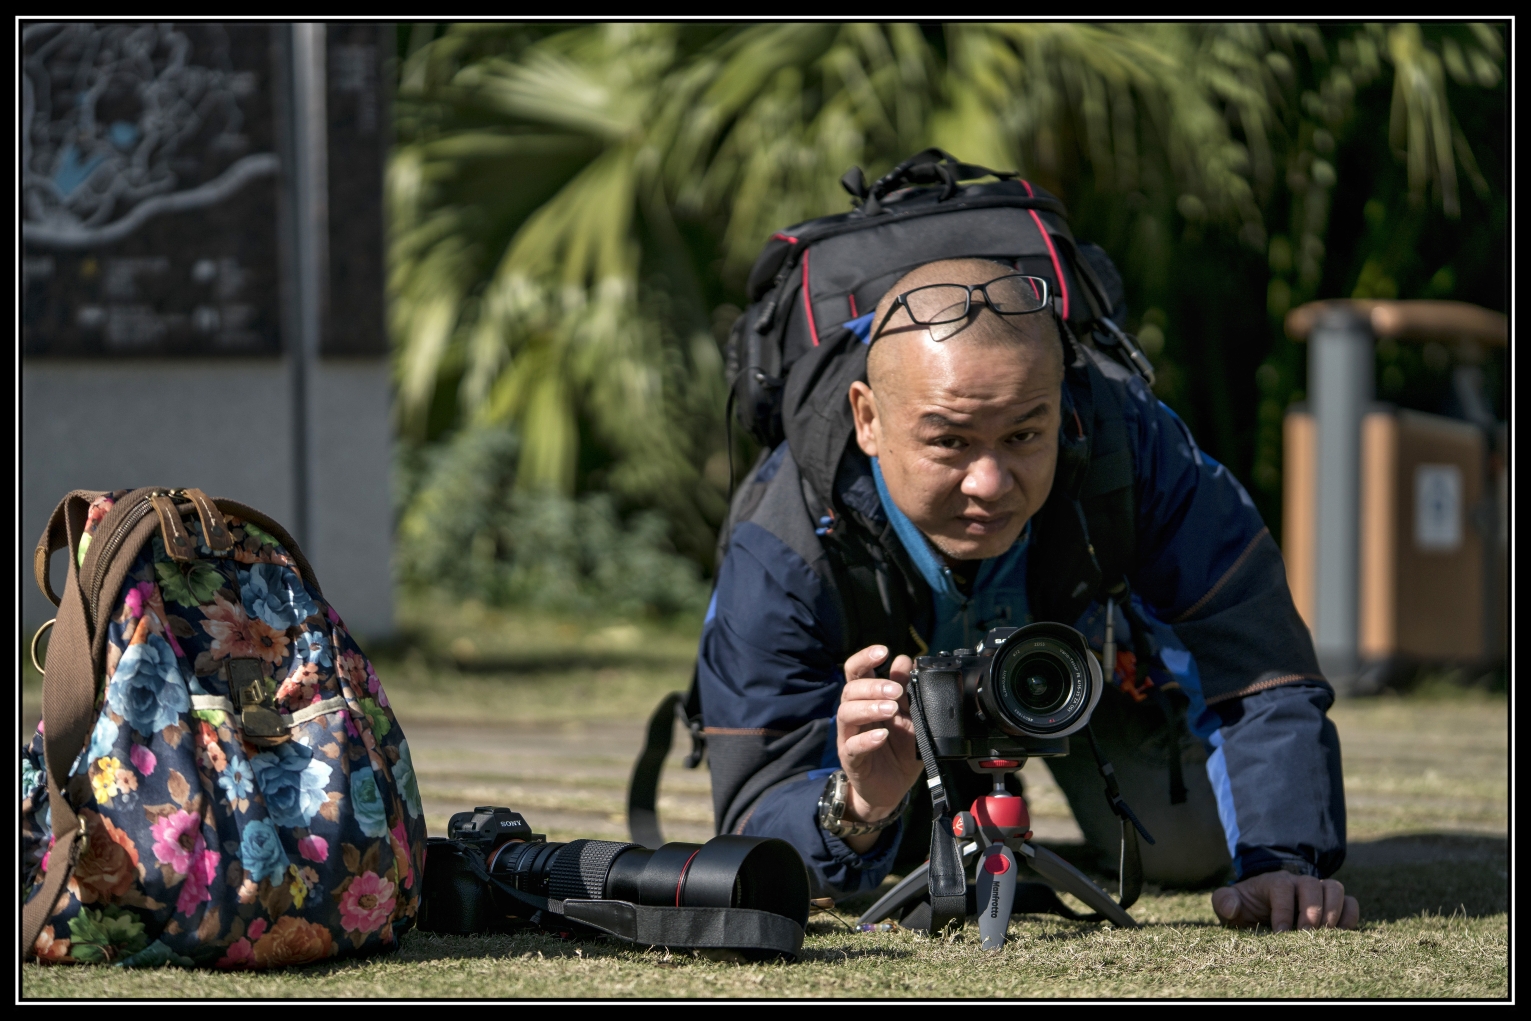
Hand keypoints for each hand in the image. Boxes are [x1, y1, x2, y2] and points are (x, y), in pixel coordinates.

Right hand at [836, 645, 923, 852]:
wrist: (892, 789)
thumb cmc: (898, 751)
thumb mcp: (909, 718)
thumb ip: (906, 691)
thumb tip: (904, 660)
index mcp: (867, 700)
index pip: (857, 672)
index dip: (865, 658)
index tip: (883, 651)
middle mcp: (854, 715)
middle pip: (850, 690)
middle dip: (873, 685)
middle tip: (895, 690)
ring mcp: (849, 737)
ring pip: (846, 713)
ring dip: (869, 707)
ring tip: (891, 710)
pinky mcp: (851, 760)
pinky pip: (852, 746)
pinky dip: (866, 739)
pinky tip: (881, 735)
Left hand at [1212, 870, 1359, 931]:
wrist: (1262, 905)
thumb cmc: (1246, 906)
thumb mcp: (1229, 904)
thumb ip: (1224, 902)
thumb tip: (1233, 907)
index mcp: (1273, 882)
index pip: (1282, 888)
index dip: (1284, 910)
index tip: (1280, 933)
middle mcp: (1298, 882)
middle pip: (1312, 885)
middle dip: (1311, 912)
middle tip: (1305, 935)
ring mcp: (1318, 890)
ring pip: (1335, 889)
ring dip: (1333, 912)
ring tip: (1324, 934)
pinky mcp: (1334, 903)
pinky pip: (1350, 902)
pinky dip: (1349, 917)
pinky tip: (1339, 934)